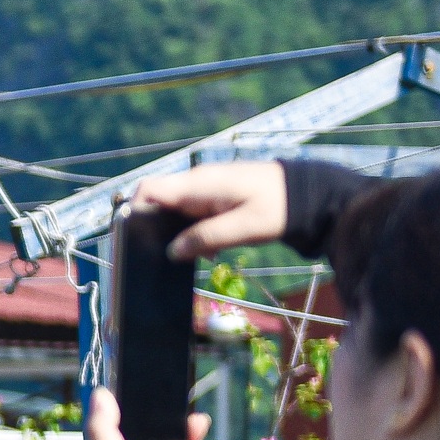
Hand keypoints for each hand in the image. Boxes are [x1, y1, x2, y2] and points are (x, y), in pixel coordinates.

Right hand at [128, 161, 287, 259]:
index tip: (131, 235)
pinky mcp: (216, 197)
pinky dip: (193, 232)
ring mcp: (206, 189)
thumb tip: (173, 252)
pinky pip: (192, 213)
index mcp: (198, 185)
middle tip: (159, 254)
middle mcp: (197, 183)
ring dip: (177, 233)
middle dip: (154, 227)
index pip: (148, 190)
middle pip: (157, 202)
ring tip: (193, 256)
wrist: (308, 194)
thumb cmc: (277, 207)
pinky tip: (210, 250)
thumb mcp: (243, 228)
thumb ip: (205, 238)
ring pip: (174, 210)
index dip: (133, 209)